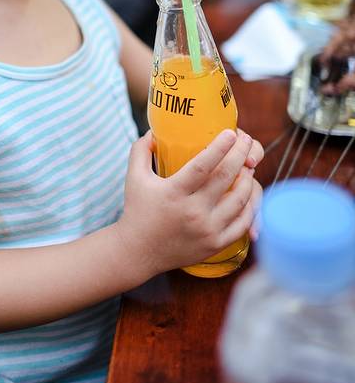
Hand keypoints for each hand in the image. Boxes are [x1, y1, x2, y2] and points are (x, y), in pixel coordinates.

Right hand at [116, 129, 261, 284]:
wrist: (138, 251)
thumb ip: (141, 150)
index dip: (219, 147)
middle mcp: (193, 211)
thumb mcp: (134, 176)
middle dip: (239, 154)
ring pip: (239, 199)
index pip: (202, 165)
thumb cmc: (137, 210)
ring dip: (247, 178)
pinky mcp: (215, 244)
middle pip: (225, 177)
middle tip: (245, 140)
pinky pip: (242, 222)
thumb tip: (153, 131)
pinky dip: (249, 205)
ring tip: (248, 164)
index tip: (231, 133)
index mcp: (174, 192)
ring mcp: (207, 230)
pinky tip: (248, 192)